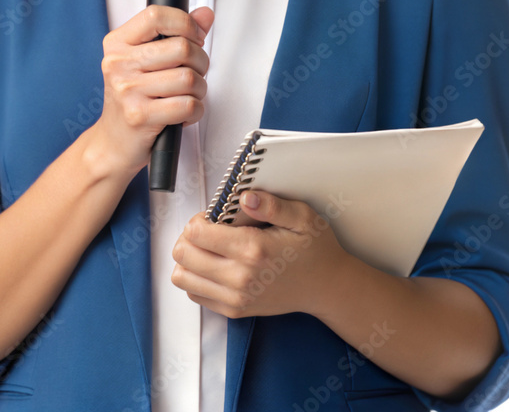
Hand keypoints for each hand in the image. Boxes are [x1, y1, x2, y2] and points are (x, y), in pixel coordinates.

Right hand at [91, 4, 214, 177]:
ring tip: (188, 95)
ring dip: (200, 89)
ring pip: (189, 78)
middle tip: (194, 72)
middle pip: (181, 48)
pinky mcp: (139, 117)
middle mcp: (118, 64)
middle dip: (200, 62)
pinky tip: (184, 113)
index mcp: (117, 43)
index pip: (156, 15)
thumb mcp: (146, 61)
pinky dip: (195, 110)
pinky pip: (188, 105)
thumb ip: (176, 34)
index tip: (194, 37)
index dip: (185, 23)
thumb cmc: (132, 99)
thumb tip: (205, 14)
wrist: (112, 143)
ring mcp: (127, 90)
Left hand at [171, 190, 347, 318]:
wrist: (326, 287)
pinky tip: (215, 265)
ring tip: (209, 248)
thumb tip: (244, 197)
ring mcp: (235, 298)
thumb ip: (272, 204)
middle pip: (183, 254)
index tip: (215, 217)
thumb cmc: (314, 248)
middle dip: (189, 236)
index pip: (196, 233)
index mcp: (252, 249)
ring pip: (182, 277)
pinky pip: (195, 294)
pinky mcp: (234, 310)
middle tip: (209, 230)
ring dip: (189, 258)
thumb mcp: (302, 216)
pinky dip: (196, 278)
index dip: (199, 219)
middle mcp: (239, 277)